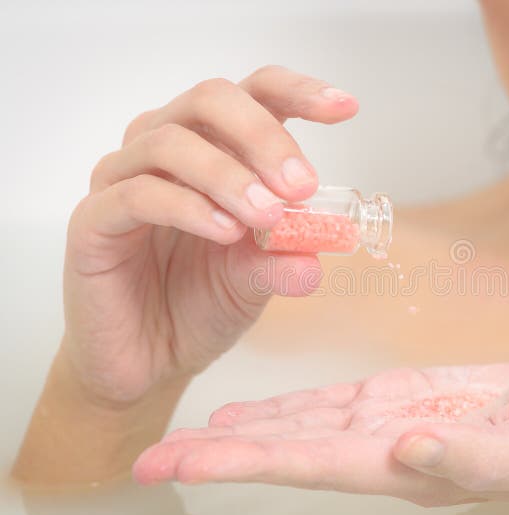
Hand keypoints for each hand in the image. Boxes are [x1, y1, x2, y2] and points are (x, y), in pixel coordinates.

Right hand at [61, 66, 357, 406]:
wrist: (150, 359)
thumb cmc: (201, 302)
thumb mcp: (258, 279)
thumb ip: (284, 258)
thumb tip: (317, 256)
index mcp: (215, 149)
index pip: (253, 94)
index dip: (298, 91)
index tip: (345, 108)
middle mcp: (166, 150)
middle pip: (210, 100)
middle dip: (264, 135)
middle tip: (301, 184)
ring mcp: (123, 179)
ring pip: (169, 142)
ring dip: (228, 175)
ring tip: (267, 217)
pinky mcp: (93, 221)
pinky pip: (137, 194)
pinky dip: (188, 208)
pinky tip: (225, 232)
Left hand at [133, 357, 508, 505]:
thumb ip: (472, 456)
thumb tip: (404, 452)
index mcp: (409, 463)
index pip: (308, 464)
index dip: (242, 463)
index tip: (181, 463)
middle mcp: (385, 449)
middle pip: (286, 451)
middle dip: (218, 453)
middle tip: (150, 456)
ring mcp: (391, 423)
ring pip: (301, 428)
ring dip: (241, 433)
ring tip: (186, 436)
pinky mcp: (404, 398)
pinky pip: (331, 405)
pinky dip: (286, 410)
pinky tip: (253, 414)